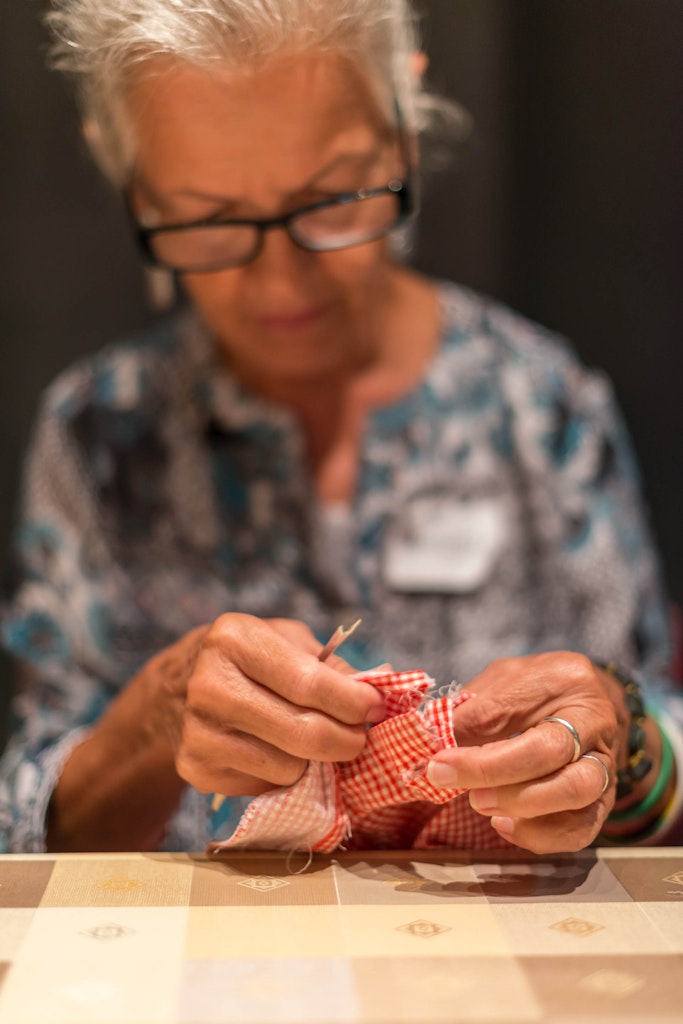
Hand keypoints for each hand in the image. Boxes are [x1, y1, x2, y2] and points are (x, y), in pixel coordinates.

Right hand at [173, 614, 385, 798]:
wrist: (177, 688)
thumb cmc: (248, 659)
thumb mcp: (287, 642)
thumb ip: (332, 666)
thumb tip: (380, 688)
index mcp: (235, 640)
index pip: (309, 683)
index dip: (353, 702)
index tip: (376, 708)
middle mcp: (209, 685)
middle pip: (303, 733)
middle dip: (346, 740)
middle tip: (359, 736)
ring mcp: (198, 731)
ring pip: (289, 768)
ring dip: (313, 761)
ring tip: (308, 738)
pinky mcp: (194, 769)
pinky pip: (265, 786)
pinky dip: (283, 774)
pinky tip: (274, 751)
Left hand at [426, 652, 629, 852]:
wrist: (586, 703)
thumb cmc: (535, 690)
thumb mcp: (501, 682)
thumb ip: (473, 710)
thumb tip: (432, 744)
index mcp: (566, 679)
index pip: (514, 710)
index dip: (472, 742)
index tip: (435, 763)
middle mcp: (596, 720)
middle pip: (552, 752)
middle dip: (496, 773)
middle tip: (454, 784)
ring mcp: (606, 762)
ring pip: (576, 791)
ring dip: (522, 806)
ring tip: (482, 806)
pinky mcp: (604, 799)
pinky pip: (582, 828)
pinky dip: (541, 836)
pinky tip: (505, 826)